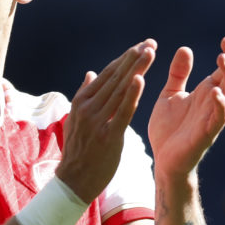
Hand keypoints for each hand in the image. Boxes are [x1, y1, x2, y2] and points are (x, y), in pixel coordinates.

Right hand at [57, 39, 156, 201]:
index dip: (125, 59)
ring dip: (136, 69)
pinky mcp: (109, 135)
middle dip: (134, 58)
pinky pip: (122, 111)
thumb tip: (91, 73)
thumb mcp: (77, 119)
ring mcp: (97, 121)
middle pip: (115, 77)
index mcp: (81, 101)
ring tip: (150, 52)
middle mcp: (88, 107)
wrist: (74, 181)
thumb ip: (85, 95)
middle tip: (150, 43)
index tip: (140, 45)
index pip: (107, 74)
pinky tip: (140, 79)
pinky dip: (132, 94)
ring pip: (120, 89)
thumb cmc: (79, 150)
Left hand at [148, 35, 224, 176]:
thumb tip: (186, 48)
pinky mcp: (206, 134)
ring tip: (222, 59)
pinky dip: (220, 105)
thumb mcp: (170, 94)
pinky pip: (219, 119)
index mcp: (207, 93)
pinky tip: (215, 92)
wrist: (162, 160)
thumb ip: (178, 74)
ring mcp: (212, 118)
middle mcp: (214, 104)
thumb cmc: (168, 129)